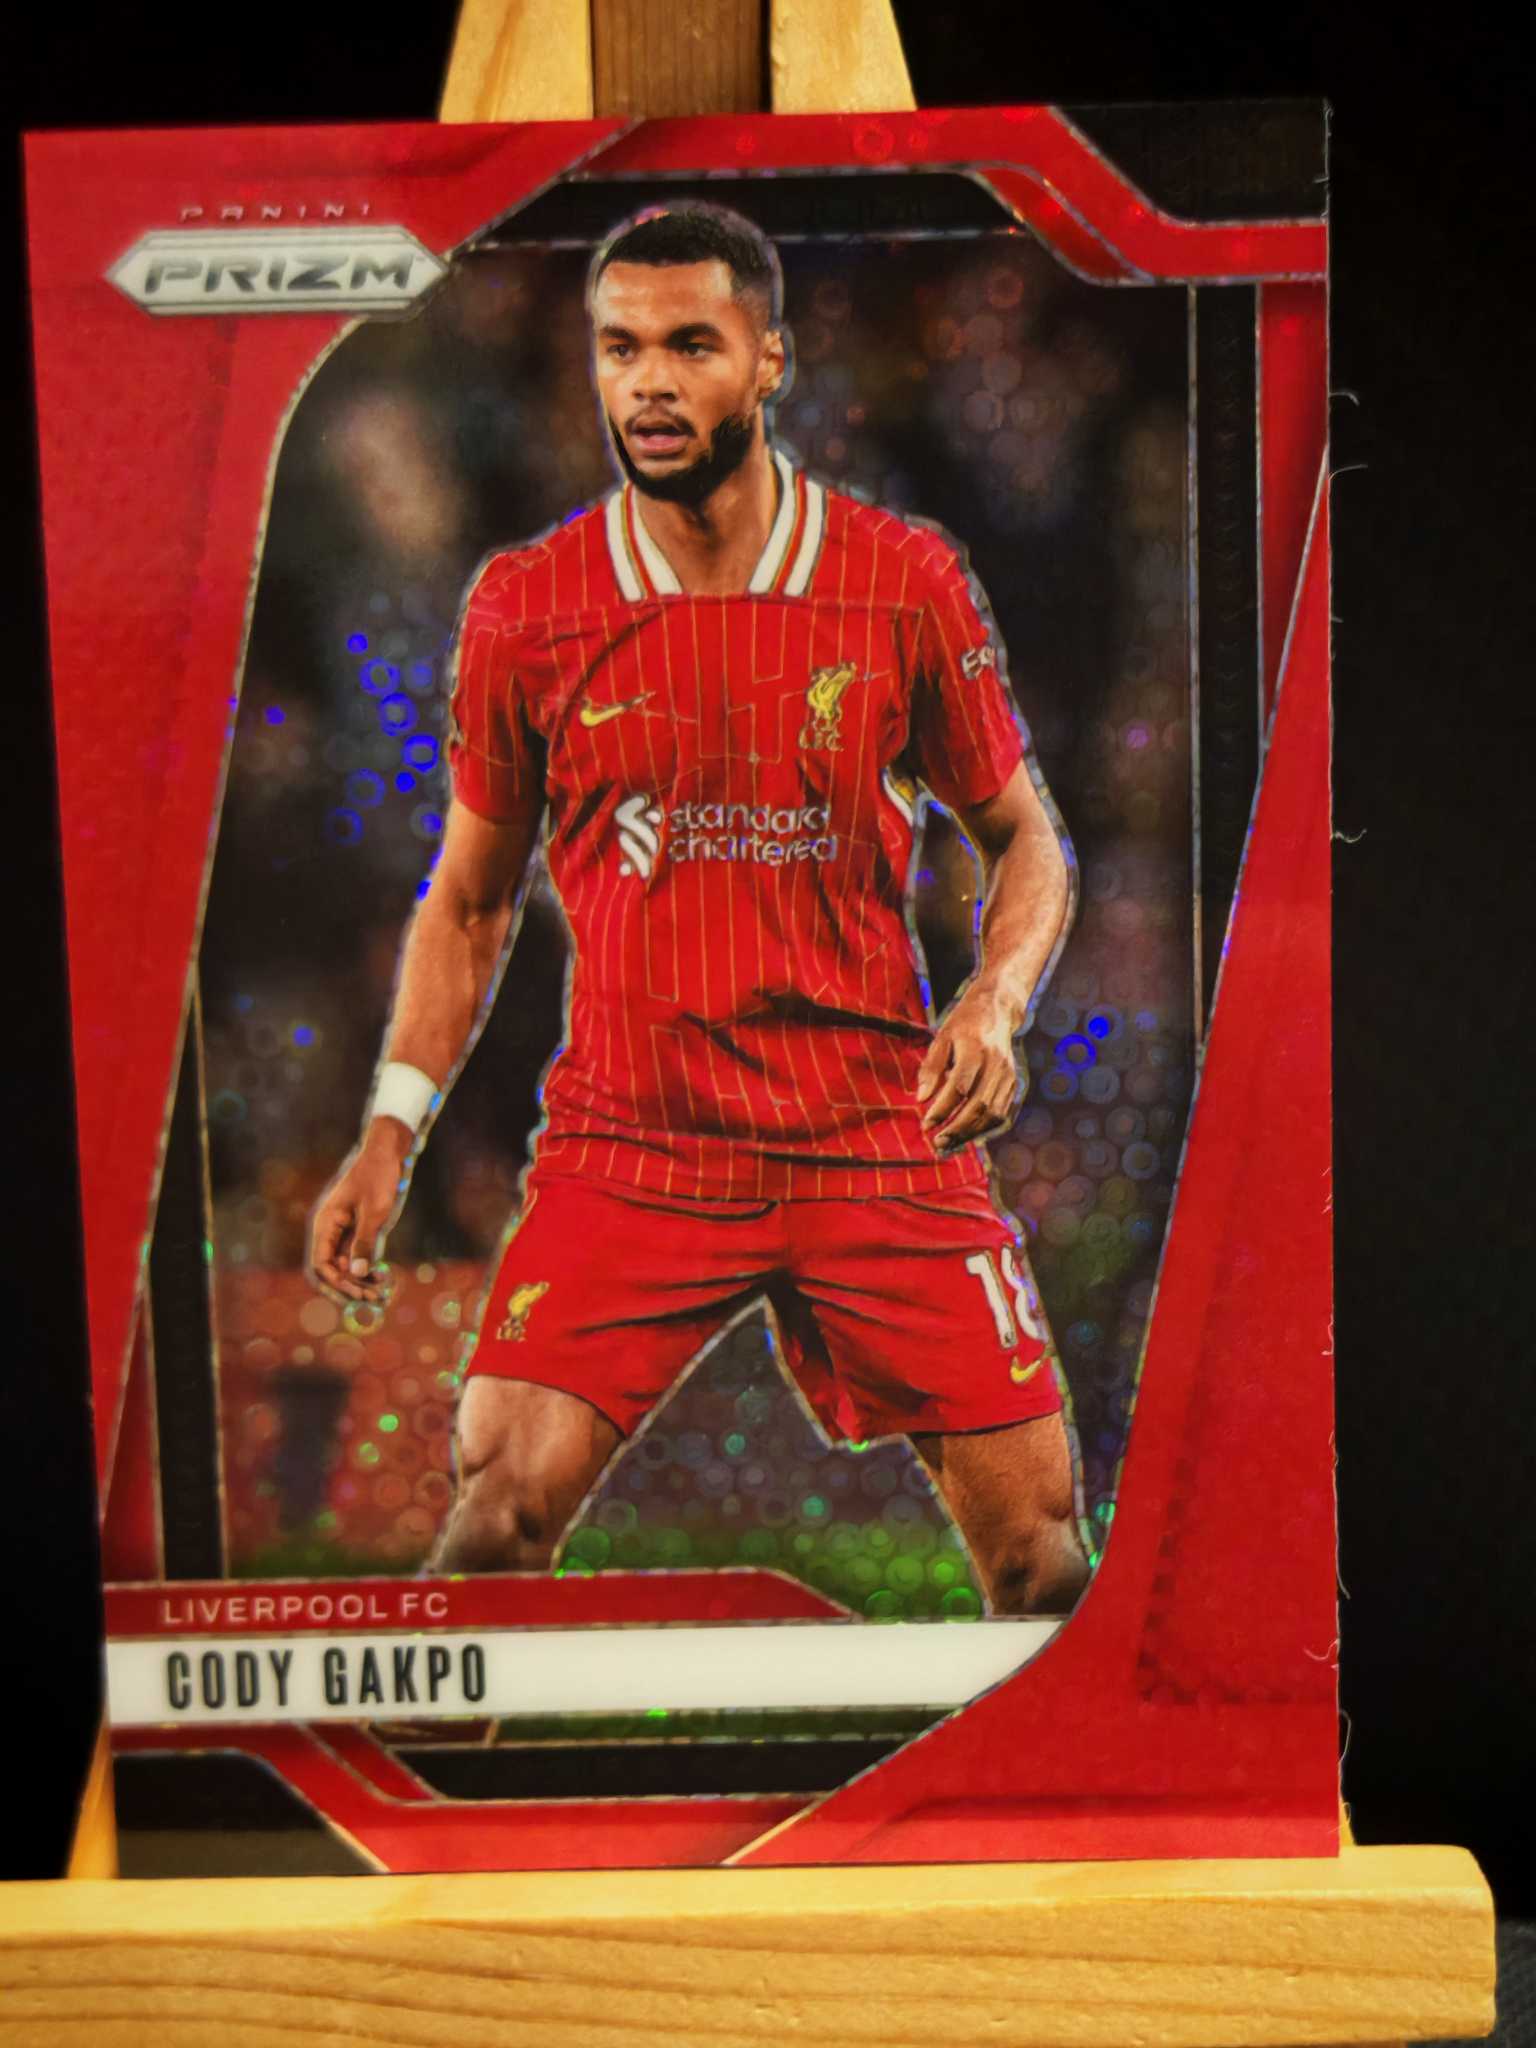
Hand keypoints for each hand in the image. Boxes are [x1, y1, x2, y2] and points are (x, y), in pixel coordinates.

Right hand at [307, 1120, 413, 1303]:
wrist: (388, 1152)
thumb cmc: (378, 1177)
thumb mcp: (373, 1212)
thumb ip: (364, 1242)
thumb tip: (357, 1273)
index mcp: (325, 1224)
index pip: (321, 1263)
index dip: (337, 1283)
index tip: (358, 1294)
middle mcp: (330, 1229)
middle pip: (331, 1269)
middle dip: (348, 1287)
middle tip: (371, 1301)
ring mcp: (343, 1230)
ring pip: (345, 1264)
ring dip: (359, 1281)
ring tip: (380, 1295)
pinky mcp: (358, 1229)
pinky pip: (357, 1255)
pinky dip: (367, 1268)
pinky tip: (382, 1278)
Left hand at [916, 988, 1024, 1152]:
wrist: (997, 1010)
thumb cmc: (964, 1024)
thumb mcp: (941, 1038)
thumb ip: (931, 1068)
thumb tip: (921, 1099)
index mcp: (975, 1048)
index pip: (960, 1087)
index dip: (942, 1109)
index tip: (926, 1124)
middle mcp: (996, 1063)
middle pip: (979, 1104)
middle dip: (957, 1128)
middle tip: (937, 1142)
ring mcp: (1008, 1074)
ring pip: (992, 1113)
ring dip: (970, 1132)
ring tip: (949, 1142)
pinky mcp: (1014, 1082)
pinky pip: (1001, 1112)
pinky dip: (984, 1128)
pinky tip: (967, 1134)